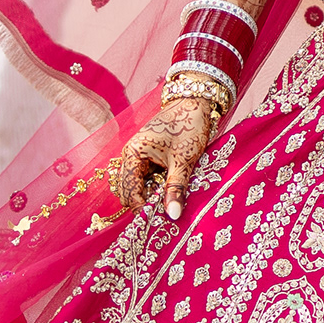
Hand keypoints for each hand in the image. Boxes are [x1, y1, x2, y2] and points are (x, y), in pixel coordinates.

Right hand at [109, 99, 218, 221]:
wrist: (195, 103)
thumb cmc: (188, 126)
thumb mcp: (183, 160)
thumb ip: (176, 188)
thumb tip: (172, 215)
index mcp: (133, 153)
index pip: (129, 191)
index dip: (141, 207)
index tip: (158, 220)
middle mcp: (130, 155)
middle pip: (128, 191)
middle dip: (144, 203)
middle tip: (166, 212)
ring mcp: (138, 157)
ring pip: (137, 187)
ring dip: (151, 196)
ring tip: (170, 201)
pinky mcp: (147, 158)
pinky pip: (146, 180)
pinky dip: (156, 187)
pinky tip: (170, 190)